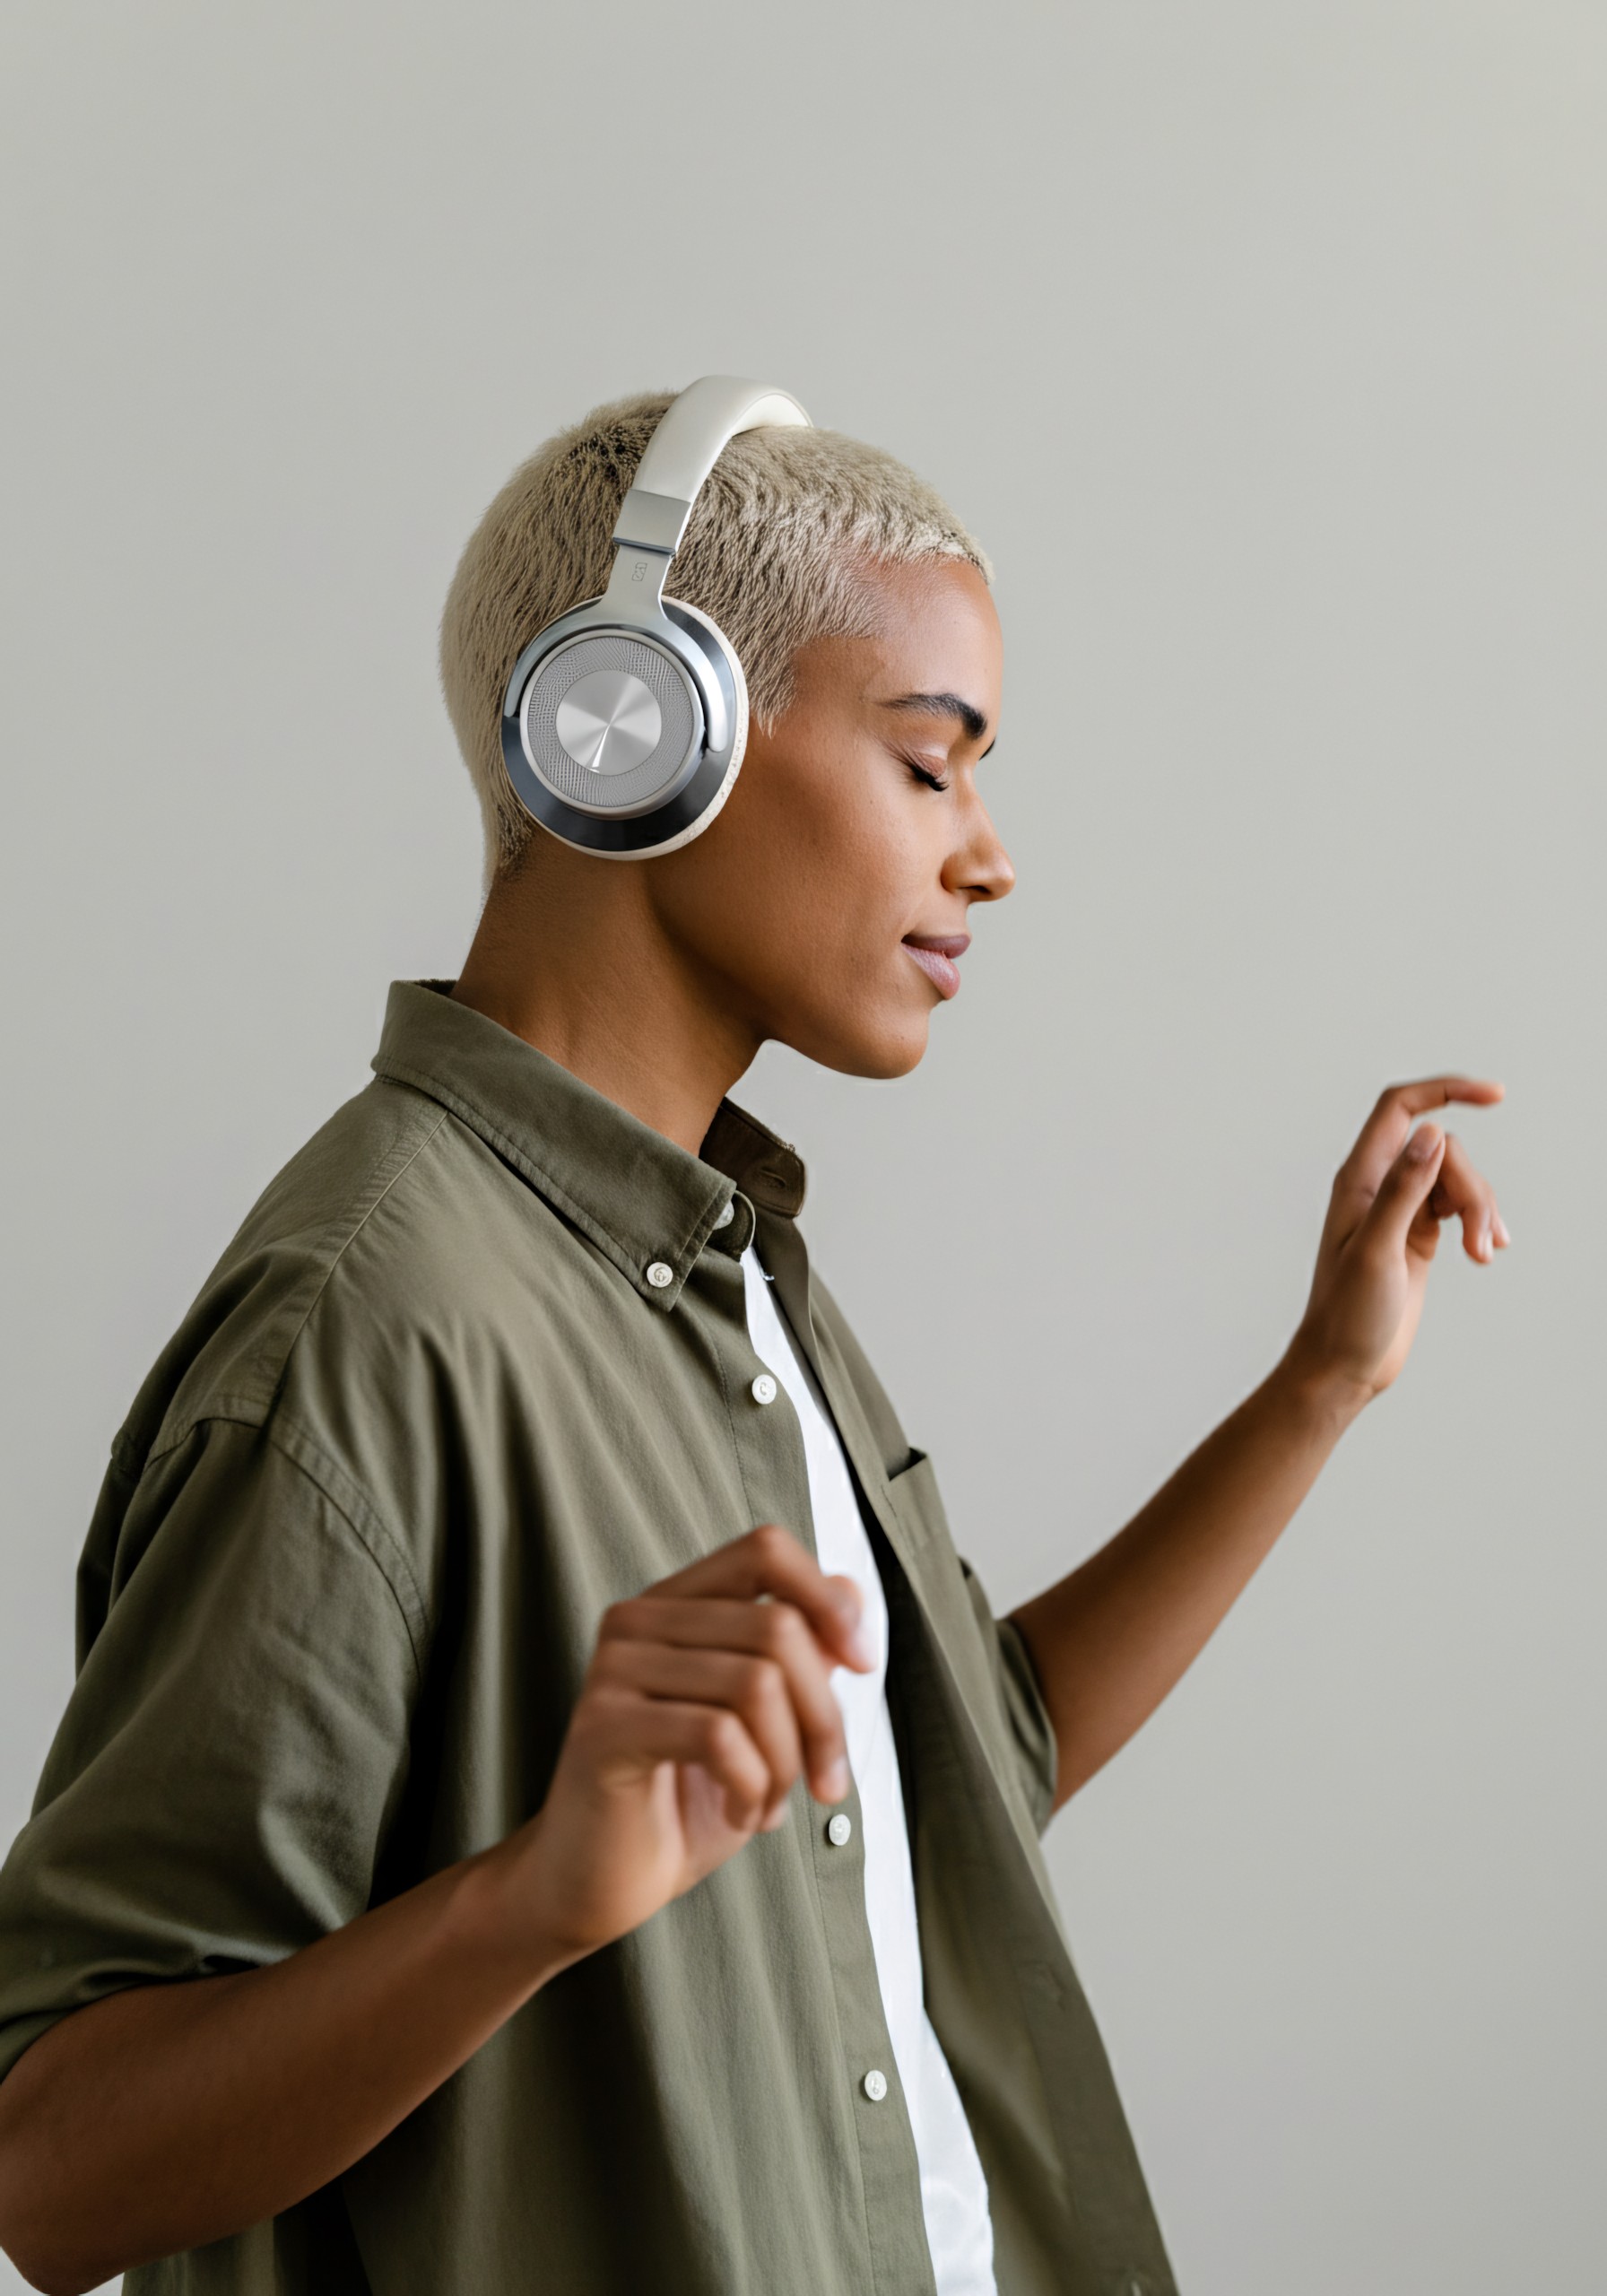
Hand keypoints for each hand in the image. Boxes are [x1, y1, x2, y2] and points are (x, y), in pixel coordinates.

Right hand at [509, 1525, 873, 1968]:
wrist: (596, 1883)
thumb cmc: (681, 1803)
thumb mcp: (762, 1725)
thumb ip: (799, 1657)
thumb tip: (849, 1591)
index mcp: (676, 1604)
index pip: (765, 1550)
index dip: (826, 1597)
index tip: (863, 1663)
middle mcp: (639, 1620)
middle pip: (778, 1626)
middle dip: (824, 1716)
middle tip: (824, 1782)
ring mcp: (615, 1669)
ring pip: (756, 1683)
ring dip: (786, 1763)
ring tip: (768, 1806)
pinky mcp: (604, 1727)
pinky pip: (718, 1735)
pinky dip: (752, 1786)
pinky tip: (740, 1814)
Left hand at [1285, 1075, 1508, 1413]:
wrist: (1343, 1364)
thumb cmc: (1347, 1314)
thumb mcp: (1377, 1250)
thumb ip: (1403, 1191)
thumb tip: (1430, 1135)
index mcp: (1358, 1178)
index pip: (1401, 1109)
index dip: (1445, 1090)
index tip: (1495, 1095)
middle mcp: (1378, 1185)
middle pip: (1443, 1150)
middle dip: (1474, 1187)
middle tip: (1479, 1243)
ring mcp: (1400, 1208)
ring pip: (1457, 1179)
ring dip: (1481, 1211)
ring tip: (1483, 1255)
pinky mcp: (1419, 1233)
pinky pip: (1459, 1206)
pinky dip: (1479, 1223)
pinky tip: (1486, 1252)